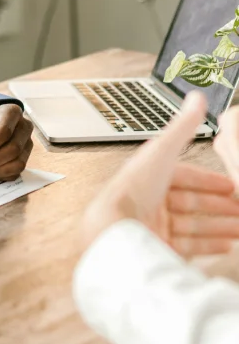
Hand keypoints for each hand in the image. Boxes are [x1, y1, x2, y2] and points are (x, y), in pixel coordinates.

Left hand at [81, 92, 238, 255]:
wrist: (115, 228)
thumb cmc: (135, 188)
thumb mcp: (162, 152)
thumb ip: (182, 127)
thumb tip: (197, 97)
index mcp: (149, 176)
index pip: (184, 176)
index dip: (209, 181)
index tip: (232, 186)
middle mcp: (149, 200)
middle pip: (191, 202)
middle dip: (219, 206)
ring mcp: (153, 225)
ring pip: (193, 225)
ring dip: (220, 225)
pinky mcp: (156, 246)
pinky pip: (188, 246)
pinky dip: (209, 245)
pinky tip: (227, 245)